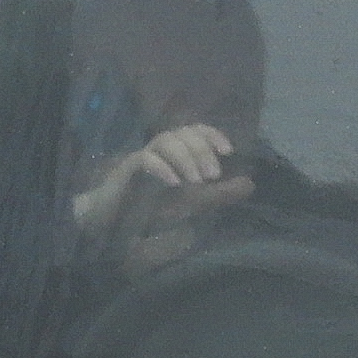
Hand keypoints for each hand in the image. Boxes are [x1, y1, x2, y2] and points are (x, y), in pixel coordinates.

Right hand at [73, 118, 252, 248]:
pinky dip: (161, 167)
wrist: (107, 226)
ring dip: (185, 157)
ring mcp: (140, 159)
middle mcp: (158, 151)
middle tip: (212, 175)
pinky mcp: (124, 171)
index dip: (211, 135)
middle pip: (181, 132)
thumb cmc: (146, 212)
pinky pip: (144, 158)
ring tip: (194, 182)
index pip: (194, 130)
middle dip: (201, 149)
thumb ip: (217, 194)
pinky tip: (174, 183)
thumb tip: (249, 184)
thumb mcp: (190, 204)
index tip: (228, 152)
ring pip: (165, 140)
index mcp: (173, 154)